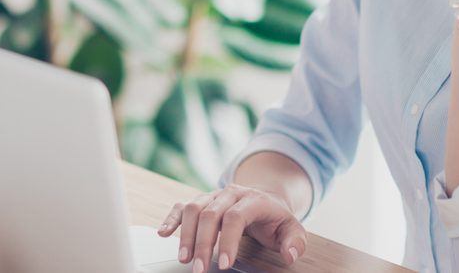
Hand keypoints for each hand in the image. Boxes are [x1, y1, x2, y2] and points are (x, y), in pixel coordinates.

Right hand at [156, 183, 306, 270]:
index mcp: (252, 199)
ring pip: (193, 208)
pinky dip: (171, 218)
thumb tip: (289, 254)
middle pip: (210, 213)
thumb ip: (294, 241)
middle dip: (202, 243)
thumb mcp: (292, 228)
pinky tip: (163, 233)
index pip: (235, 217)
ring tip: (183, 258)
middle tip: (198, 269)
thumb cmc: (275, 219)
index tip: (223, 264)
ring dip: (185, 234)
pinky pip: (182, 206)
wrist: (264, 198)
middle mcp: (230, 194)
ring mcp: (213, 196)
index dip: (227, 240)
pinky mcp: (201, 201)